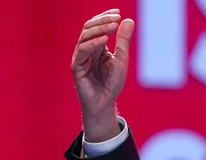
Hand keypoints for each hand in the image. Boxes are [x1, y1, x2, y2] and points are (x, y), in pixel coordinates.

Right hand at [71, 9, 134, 141]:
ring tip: (113, 26)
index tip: (118, 12)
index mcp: (95, 46)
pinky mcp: (76, 68)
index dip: (105, 17)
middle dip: (103, 21)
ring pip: (85, 37)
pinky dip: (93, 44)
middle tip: (117, 17)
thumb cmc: (112, 82)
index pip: (96, 25)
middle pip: (89, 28)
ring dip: (100, 29)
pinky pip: (82, 52)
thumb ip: (123, 40)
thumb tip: (128, 20)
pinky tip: (104, 40)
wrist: (105, 102)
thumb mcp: (121, 58)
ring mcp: (79, 57)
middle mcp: (85, 49)